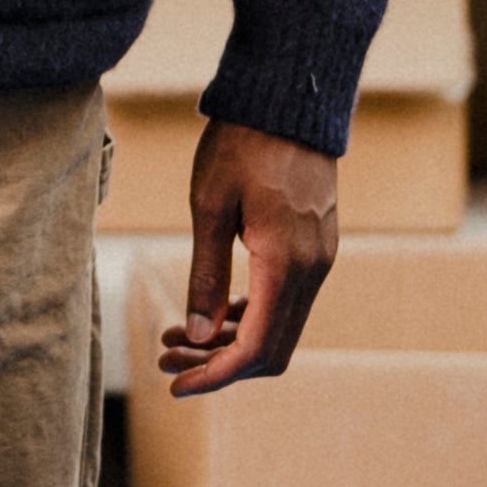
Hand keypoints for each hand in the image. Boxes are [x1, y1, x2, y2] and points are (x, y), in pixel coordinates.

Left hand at [157, 118, 342, 398]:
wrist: (288, 99)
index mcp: (285, 263)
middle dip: (218, 365)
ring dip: (230, 342)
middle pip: (270, 348)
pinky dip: (249, 316)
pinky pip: (285, 301)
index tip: (176, 387)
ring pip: (278, 326)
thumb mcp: (209, 206)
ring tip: (174, 338)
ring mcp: (319, 259)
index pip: (256, 347)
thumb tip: (197, 337)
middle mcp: (312, 269)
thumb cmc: (241, 143)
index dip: (216, 376)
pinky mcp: (316, 248)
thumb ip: (205, 274)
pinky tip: (210, 314)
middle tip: (166, 361)